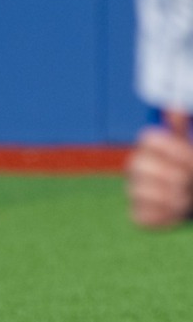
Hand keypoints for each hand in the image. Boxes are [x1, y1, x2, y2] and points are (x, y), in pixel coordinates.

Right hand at [126, 112, 192, 227]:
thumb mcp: (192, 145)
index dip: (171, 149)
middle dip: (170, 174)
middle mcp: (137, 167)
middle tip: (189, 180)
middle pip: (137, 165)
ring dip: (170, 196)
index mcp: (151, 146)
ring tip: (187, 196)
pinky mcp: (138, 214)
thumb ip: (181, 128)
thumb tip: (172, 106)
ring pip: (138, 191)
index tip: (191, 158)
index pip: (147, 138)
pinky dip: (165, 215)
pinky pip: (143, 215)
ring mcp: (135, 191)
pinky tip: (178, 210)